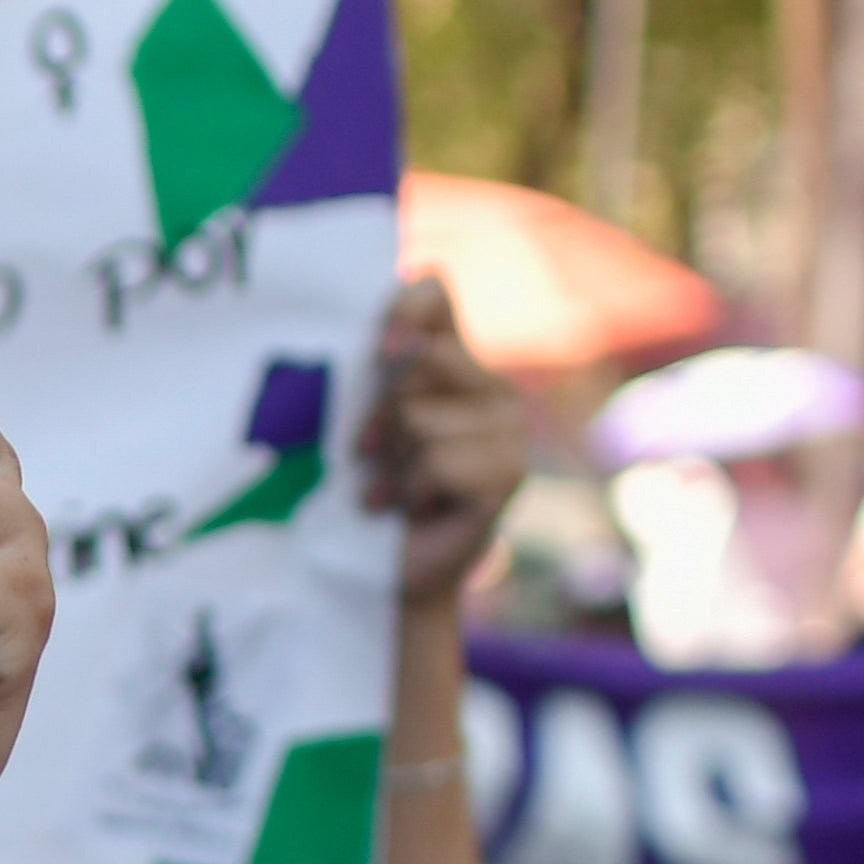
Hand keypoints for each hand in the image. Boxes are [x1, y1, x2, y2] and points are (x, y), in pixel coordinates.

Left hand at [362, 275, 524, 609]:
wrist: (387, 572)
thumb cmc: (362, 492)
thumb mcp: (354, 421)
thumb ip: (366, 368)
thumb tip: (384, 330)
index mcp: (451, 360)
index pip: (432, 291)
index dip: (401, 308)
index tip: (377, 348)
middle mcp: (490, 384)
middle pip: (417, 359)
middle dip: (378, 412)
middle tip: (369, 453)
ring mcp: (509, 428)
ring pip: (420, 417)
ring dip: (390, 462)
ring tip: (391, 489)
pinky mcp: (509, 473)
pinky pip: (437, 460)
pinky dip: (409, 489)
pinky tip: (412, 507)